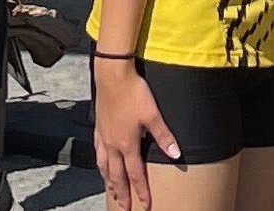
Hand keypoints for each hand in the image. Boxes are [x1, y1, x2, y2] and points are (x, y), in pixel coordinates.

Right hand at [93, 60, 179, 208]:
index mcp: (127, 145)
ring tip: (112, 193)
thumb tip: (176, 154)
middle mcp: (112, 145)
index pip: (135, 174)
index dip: (141, 191)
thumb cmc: (134, 94)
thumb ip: (164, 136)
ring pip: (104, 167)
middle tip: (124, 208)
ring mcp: (103, 138)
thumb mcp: (154, 115)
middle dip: (122, 193)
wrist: (113, 77)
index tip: (145, 205)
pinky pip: (98, 153)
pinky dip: (101, 164)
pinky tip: (102, 165)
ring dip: (109, 182)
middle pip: (116, 176)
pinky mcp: (98, 128)